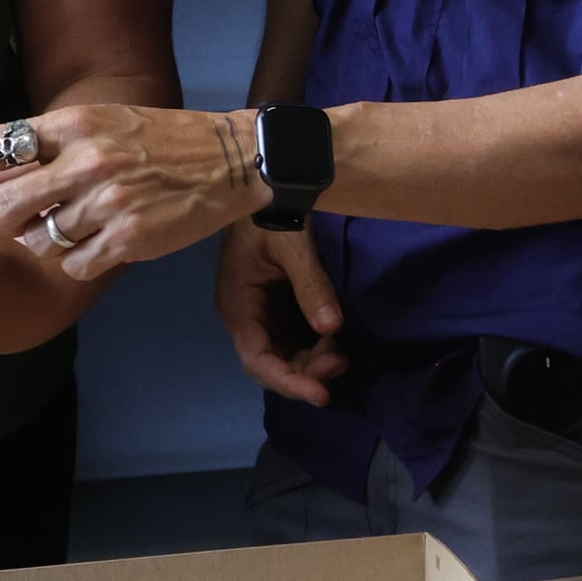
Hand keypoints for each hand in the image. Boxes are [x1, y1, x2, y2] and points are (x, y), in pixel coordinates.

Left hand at [0, 105, 266, 281]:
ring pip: (38, 240)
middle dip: (5, 222)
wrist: (230, 159)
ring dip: (49, 241)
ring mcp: (108, 201)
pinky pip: (75, 264)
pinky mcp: (130, 239)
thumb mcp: (94, 130)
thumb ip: (37, 156)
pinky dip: (82, 261)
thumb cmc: (155, 143)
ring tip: (83, 223)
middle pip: (2, 208)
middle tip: (33, 217)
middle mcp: (85, 160)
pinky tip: (107, 242)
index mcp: (70, 125)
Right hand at [216, 219, 348, 405]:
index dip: (288, 382)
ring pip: (286, 355)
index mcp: (238, 306)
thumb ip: (311, 286)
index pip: (258, 360)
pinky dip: (317, 347)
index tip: (321, 394)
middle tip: (342, 363)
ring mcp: (262, 314)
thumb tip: (332, 329)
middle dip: (306, 372)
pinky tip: (338, 343)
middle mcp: (246, 317)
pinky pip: (296, 339)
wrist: (270, 185)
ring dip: (314, 362)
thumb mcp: (292, 245)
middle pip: (272, 363)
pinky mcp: (279, 308)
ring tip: (344, 354)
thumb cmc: (273, 211)